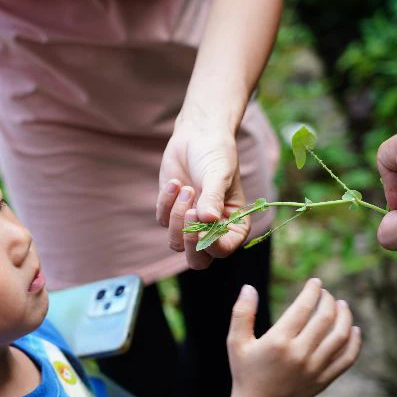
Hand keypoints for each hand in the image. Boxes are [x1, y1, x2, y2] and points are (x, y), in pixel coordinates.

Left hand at [157, 107, 248, 268]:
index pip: (223, 250)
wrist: (197, 136)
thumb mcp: (218, 174)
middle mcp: (213, 230)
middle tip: (189, 213)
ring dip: (176, 216)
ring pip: (176, 243)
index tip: (202, 217)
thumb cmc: (216, 154)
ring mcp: (190, 224)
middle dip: (189, 242)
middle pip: (198, 261)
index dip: (211, 243)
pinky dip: (166, 202)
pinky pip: (162, 221)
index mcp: (234, 225)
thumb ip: (213, 199)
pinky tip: (174, 182)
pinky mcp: (171, 213)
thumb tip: (208, 221)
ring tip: (185, 187)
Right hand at [226, 279, 361, 396]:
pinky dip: (354, 342)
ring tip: (342, 305)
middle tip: (326, 293)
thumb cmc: (245, 371)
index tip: (315, 282)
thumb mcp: (236, 341)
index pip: (303, 308)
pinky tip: (353, 330)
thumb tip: (248, 287)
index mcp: (278, 341)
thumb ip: (241, 313)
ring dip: (345, 317)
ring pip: (340, 336)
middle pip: (324, 319)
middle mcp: (299, 354)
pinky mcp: (324, 379)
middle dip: (328, 300)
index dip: (312, 291)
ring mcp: (314, 368)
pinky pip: (347, 358)